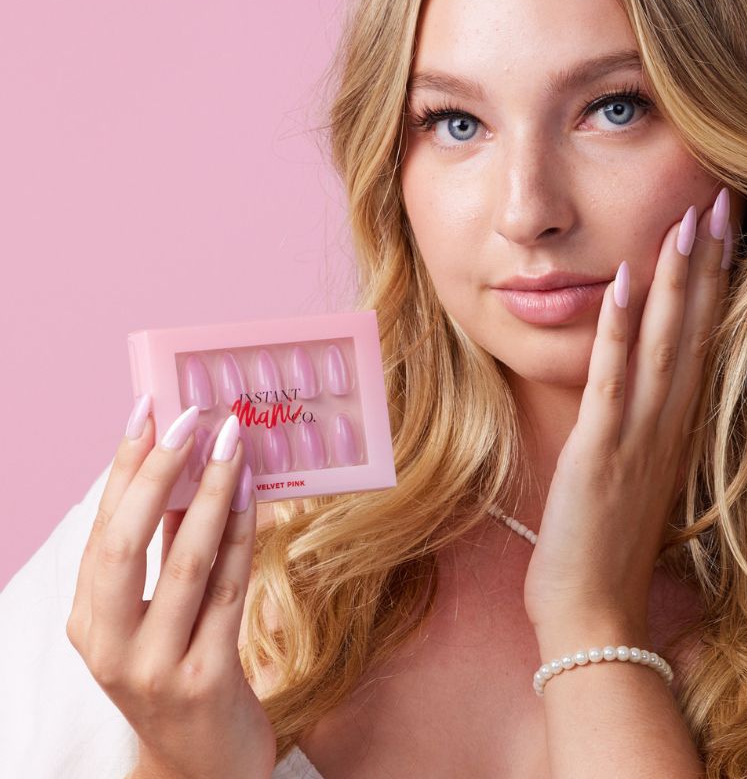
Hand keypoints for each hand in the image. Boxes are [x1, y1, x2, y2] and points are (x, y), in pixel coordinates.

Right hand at [66, 403, 275, 778]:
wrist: (203, 765)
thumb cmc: (180, 671)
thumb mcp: (155, 614)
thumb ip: (161, 550)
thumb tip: (185, 468)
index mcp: (87, 622)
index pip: (101, 528)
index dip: (124, 466)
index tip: (146, 409)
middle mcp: (108, 646)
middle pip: (124, 543)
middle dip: (157, 472)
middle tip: (189, 417)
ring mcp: (154, 667)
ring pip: (182, 562)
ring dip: (209, 493)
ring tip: (230, 442)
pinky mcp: (205, 679)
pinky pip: (226, 589)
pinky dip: (239, 535)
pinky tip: (252, 494)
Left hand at [523, 188, 732, 637]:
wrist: (593, 608)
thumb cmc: (607, 539)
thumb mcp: (634, 468)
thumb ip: (643, 421)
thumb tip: (636, 374)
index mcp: (677, 425)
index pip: (703, 339)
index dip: (714, 281)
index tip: (719, 228)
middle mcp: (670, 422)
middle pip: (695, 328)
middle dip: (705, 261)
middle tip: (717, 198)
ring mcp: (639, 435)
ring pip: (663, 344)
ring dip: (674, 281)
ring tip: (683, 222)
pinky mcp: (601, 451)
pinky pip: (612, 380)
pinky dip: (617, 331)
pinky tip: (621, 284)